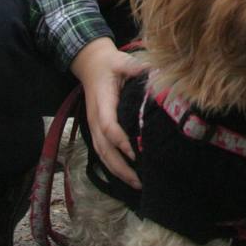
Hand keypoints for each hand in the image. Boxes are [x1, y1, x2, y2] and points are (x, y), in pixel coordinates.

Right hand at [71, 37, 147, 189]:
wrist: (91, 65)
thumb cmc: (110, 64)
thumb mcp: (122, 61)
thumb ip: (135, 67)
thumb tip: (155, 72)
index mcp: (102, 101)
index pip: (108, 125)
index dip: (119, 140)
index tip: (135, 152)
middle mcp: (95, 118)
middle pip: (103, 148)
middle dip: (120, 166)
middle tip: (139, 180)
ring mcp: (94, 125)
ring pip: (101, 153)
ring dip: (117, 170)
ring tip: (136, 184)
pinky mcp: (97, 130)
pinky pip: (102, 152)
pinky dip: (113, 166)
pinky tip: (127, 175)